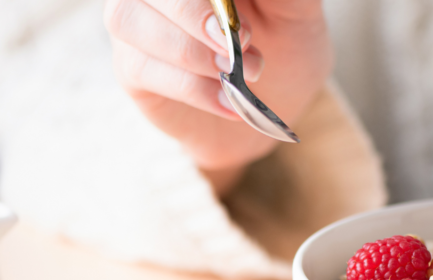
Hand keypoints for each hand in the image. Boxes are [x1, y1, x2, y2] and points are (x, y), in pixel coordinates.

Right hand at [103, 0, 331, 186]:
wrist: (276, 104)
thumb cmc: (284, 46)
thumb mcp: (296, 13)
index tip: (243, 25)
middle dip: (192, 12)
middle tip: (243, 40)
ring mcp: (136, 22)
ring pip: (127, 19)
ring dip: (188, 50)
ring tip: (236, 72)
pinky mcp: (132, 68)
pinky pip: (140, 68)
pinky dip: (192, 87)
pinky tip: (227, 100)